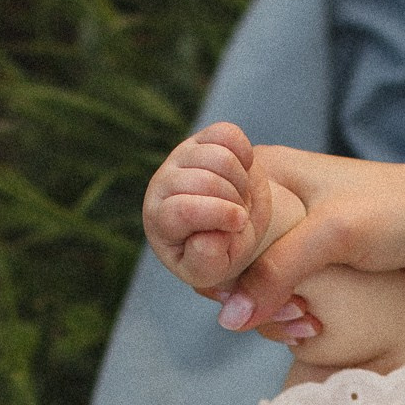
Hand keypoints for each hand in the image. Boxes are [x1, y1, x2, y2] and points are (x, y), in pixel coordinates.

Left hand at [143, 122, 275, 291]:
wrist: (232, 225)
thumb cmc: (219, 252)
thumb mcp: (214, 270)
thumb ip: (206, 263)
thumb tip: (204, 239)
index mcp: (160, 221)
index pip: (181, 209)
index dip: (216, 214)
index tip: (239, 223)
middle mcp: (162, 185)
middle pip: (205, 181)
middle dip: (234, 201)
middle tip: (239, 217)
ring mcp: (181, 158)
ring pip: (219, 156)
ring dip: (242, 181)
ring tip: (240, 199)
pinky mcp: (202, 139)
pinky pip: (228, 134)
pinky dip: (245, 154)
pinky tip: (244, 172)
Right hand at [219, 125, 404, 331]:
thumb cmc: (398, 210)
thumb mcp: (331, 236)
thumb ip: (275, 273)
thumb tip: (229, 319)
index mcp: (260, 172)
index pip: (198, 215)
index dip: (205, 255)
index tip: (231, 286)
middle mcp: (266, 200)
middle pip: (218, 257)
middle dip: (241, 294)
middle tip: (288, 312)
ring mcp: (287, 233)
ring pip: (247, 283)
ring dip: (268, 312)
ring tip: (306, 321)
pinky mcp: (309, 262)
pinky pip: (275, 294)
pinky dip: (285, 315)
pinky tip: (312, 326)